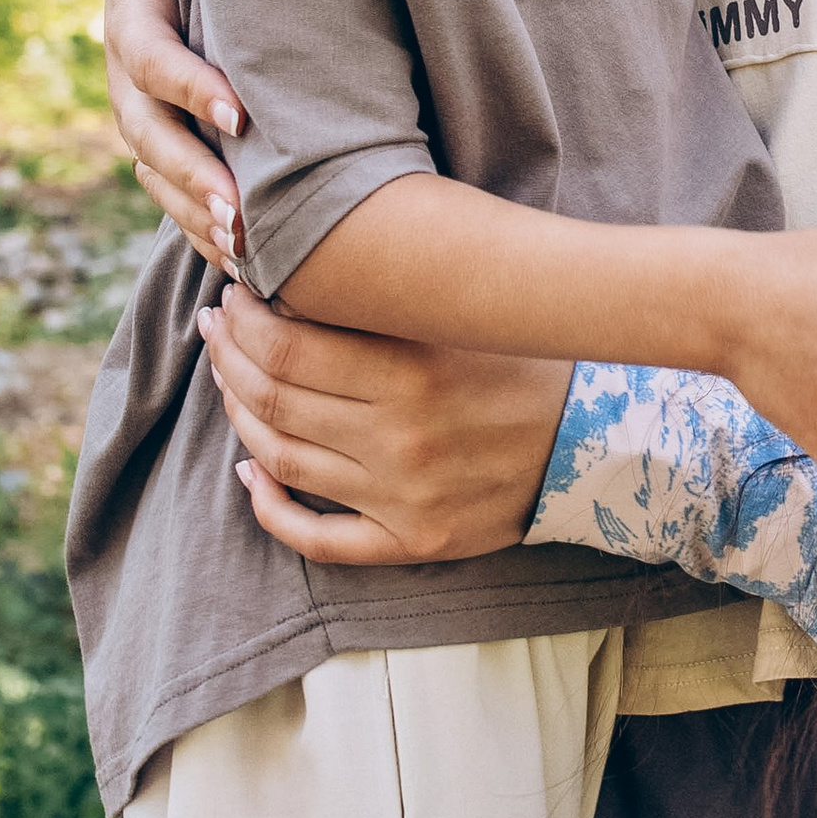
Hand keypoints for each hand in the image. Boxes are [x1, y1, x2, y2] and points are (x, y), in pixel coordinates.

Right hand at [106, 0, 243, 273]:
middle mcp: (128, 80)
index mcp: (129, 19)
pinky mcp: (171, 150)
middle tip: (239, 211)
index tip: (241, 115)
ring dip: (198, 216)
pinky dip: (207, 233)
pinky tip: (250, 267)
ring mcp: (147, 121)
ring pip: (160, 180)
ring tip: (246, 250)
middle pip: (149, 137)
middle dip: (191, 176)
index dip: (190, 88)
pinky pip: (177, 200)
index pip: (152, 59)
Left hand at [201, 283, 570, 563]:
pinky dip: (269, 508)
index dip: (245, 319)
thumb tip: (301, 277)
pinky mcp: (410, 540)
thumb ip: (391, 302)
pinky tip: (249, 473)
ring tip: (228, 380)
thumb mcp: (464, 318)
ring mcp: (401, 497)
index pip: (288, 346)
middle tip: (216, 326)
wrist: (600, 444)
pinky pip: (316, 538)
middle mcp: (399, 438)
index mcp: (414, 372)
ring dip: (239, 415)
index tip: (234, 295)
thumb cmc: (530, 363)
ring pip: (281, 459)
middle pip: (274, 398)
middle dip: (229, 356)